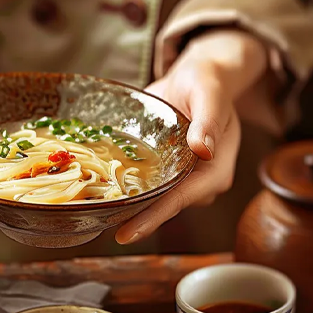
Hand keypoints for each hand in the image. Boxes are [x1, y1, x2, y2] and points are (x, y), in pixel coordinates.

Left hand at [115, 30, 267, 243]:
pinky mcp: (167, 172)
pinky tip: (102, 193)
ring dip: (128, 206)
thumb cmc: (208, 82)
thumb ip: (209, 120)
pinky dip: (127, 188)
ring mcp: (182, 178)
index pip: (180, 199)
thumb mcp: (210, 94)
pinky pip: (146, 185)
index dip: (153, 217)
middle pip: (163, 206)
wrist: (199, 79)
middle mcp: (199, 182)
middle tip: (101, 225)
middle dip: (135, 219)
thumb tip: (203, 149)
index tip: (127, 233)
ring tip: (97, 213)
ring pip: (153, 199)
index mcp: (215, 171)